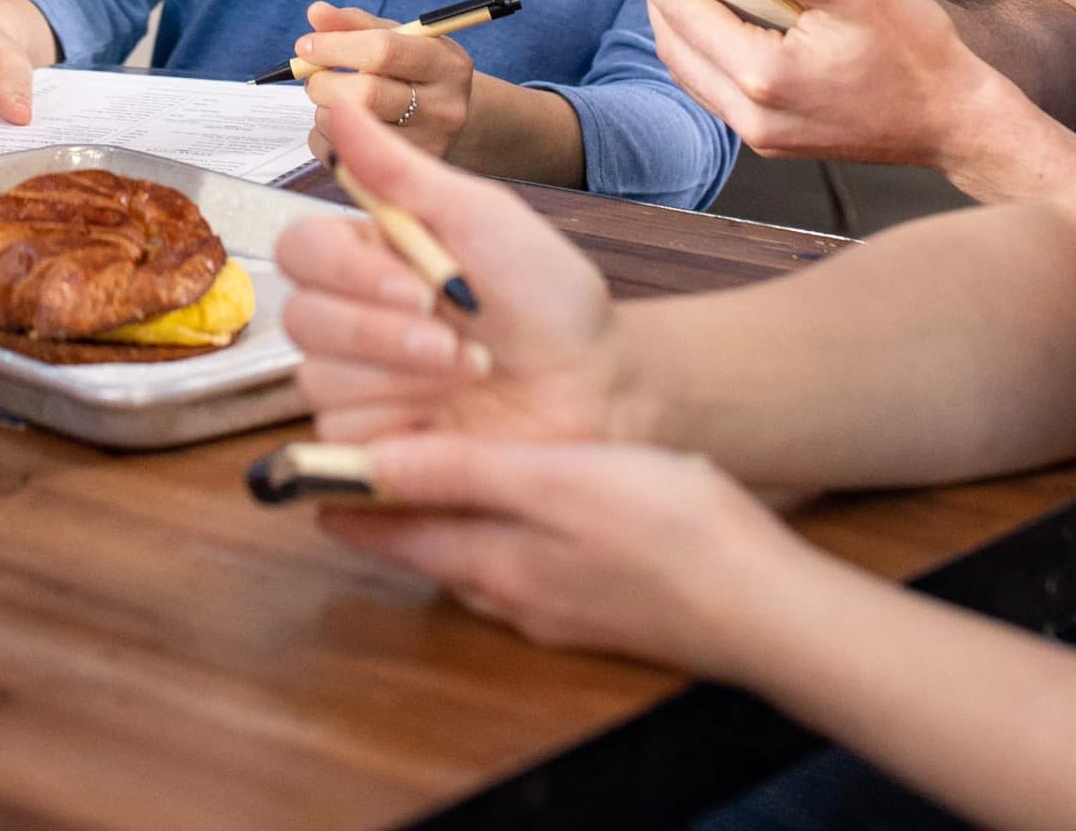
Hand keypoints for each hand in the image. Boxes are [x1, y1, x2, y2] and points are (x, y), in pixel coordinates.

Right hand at [279, 97, 629, 447]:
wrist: (596, 382)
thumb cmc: (546, 295)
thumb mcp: (480, 218)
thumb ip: (399, 169)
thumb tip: (335, 102)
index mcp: (369, 254)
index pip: (299, 250)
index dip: (346, 273)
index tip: (417, 287)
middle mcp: (352, 314)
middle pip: (300, 318)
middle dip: (380, 333)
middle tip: (456, 341)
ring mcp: (358, 380)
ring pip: (318, 379)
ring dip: (403, 377)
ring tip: (474, 371)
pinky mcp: (370, 443)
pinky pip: (342, 435)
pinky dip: (401, 423)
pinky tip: (450, 418)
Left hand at [295, 5, 476, 161]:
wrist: (450, 119)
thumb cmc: (415, 71)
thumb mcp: (398, 39)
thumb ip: (355, 24)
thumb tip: (316, 13)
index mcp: (446, 64)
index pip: (383, 51)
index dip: (335, 46)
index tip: (305, 45)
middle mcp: (444, 108)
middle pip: (366, 94)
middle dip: (323, 82)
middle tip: (313, 77)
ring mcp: (429, 145)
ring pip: (352, 129)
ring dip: (323, 111)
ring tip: (333, 100)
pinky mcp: (403, 172)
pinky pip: (344, 157)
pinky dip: (325, 137)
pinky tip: (340, 125)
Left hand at [318, 434, 820, 682]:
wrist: (766, 609)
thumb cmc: (670, 535)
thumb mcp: (555, 481)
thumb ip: (462, 473)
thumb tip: (373, 465)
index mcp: (496, 563)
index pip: (395, 538)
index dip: (349, 505)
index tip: (309, 482)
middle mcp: (519, 597)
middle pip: (434, 554)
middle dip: (397, 517)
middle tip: (365, 478)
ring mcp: (564, 611)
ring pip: (483, 565)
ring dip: (451, 528)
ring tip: (436, 488)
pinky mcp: (606, 609)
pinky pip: (530, 572)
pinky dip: (505, 540)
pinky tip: (530, 518)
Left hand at [636, 0, 993, 172]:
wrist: (953, 119)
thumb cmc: (914, 48)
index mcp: (767, 75)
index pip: (686, 12)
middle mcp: (753, 116)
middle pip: (676, 45)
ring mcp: (760, 136)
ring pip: (690, 71)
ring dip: (677, 24)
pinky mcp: (772, 142)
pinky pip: (714, 90)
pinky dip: (702, 50)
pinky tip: (711, 18)